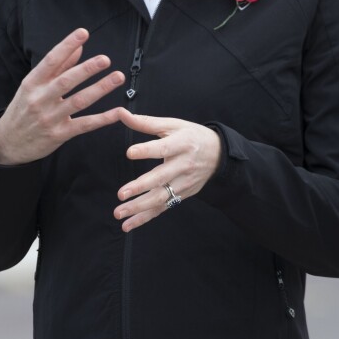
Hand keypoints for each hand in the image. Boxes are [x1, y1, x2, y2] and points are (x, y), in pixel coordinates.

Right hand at [0, 28, 124, 164]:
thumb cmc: (23, 109)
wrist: (8, 142)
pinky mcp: (59, 134)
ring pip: (79, 101)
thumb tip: (79, 47)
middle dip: (87, 69)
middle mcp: (40, 99)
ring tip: (118, 77)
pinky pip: (85, 125)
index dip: (67, 46)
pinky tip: (118, 112)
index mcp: (32, 83)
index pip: (51, 60)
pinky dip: (103, 118)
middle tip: (105, 59)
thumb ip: (58, 67)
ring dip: (100, 88)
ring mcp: (50, 118)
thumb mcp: (33, 86)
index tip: (83, 33)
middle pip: (66, 81)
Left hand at [114, 110, 221, 231]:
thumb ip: (146, 122)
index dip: (147, 150)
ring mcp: (184, 183)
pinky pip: (163, 208)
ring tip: (119, 213)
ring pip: (161, 198)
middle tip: (121, 194)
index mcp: (182, 143)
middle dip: (141, 187)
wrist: (218, 154)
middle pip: (162, 178)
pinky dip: (145, 217)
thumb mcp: (173, 125)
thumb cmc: (191, 136)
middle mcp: (184, 165)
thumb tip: (121, 113)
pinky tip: (128, 224)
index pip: (163, 148)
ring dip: (139, 207)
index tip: (130, 153)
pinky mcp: (182, 195)